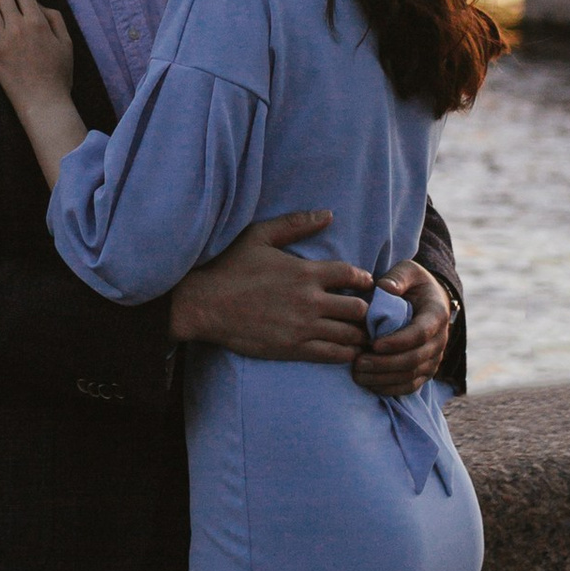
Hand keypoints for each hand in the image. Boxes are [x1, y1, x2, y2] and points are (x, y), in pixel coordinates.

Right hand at [170, 212, 377, 364]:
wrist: (203, 305)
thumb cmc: (229, 267)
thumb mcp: (259, 236)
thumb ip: (295, 224)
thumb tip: (328, 215)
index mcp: (305, 272)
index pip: (351, 275)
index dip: (364, 279)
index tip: (365, 283)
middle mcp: (310, 300)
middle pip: (358, 308)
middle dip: (365, 309)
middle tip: (366, 312)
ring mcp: (303, 327)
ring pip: (349, 334)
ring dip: (359, 333)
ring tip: (360, 332)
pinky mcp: (293, 349)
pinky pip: (333, 355)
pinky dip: (346, 353)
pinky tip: (347, 350)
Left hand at [351, 262, 452, 397]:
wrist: (426, 301)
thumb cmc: (411, 284)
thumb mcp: (407, 271)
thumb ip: (397, 277)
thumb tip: (385, 288)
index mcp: (436, 314)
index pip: (420, 334)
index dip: (398, 342)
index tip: (373, 343)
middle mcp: (440, 340)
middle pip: (415, 359)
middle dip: (385, 363)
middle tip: (358, 362)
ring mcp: (434, 358)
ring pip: (411, 376)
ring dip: (384, 378)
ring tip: (358, 373)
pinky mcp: (425, 371)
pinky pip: (409, 386)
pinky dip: (389, 388)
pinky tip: (368, 383)